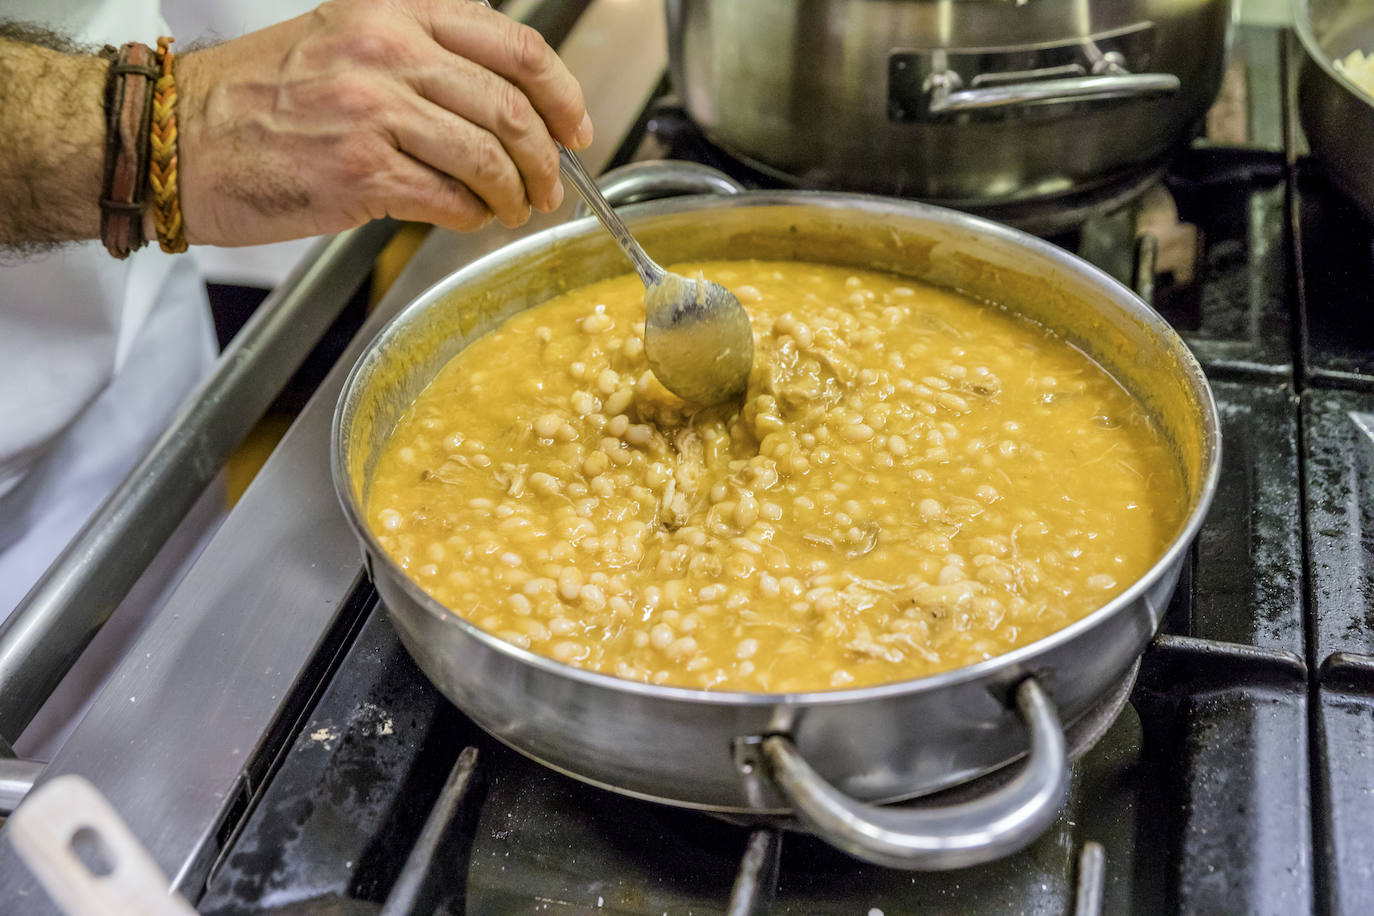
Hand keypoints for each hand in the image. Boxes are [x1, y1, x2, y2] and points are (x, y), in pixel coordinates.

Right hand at [175, 0, 591, 245]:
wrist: (178, 139)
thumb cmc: (258, 99)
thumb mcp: (344, 42)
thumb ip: (422, 57)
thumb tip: (505, 107)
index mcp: (394, 13)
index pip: (514, 45)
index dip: (563, 94)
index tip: (577, 129)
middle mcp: (389, 52)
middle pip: (512, 107)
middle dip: (547, 159)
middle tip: (550, 187)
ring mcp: (374, 111)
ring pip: (489, 156)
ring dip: (515, 194)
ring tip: (512, 210)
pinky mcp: (361, 171)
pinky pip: (449, 198)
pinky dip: (471, 215)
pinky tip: (466, 218)